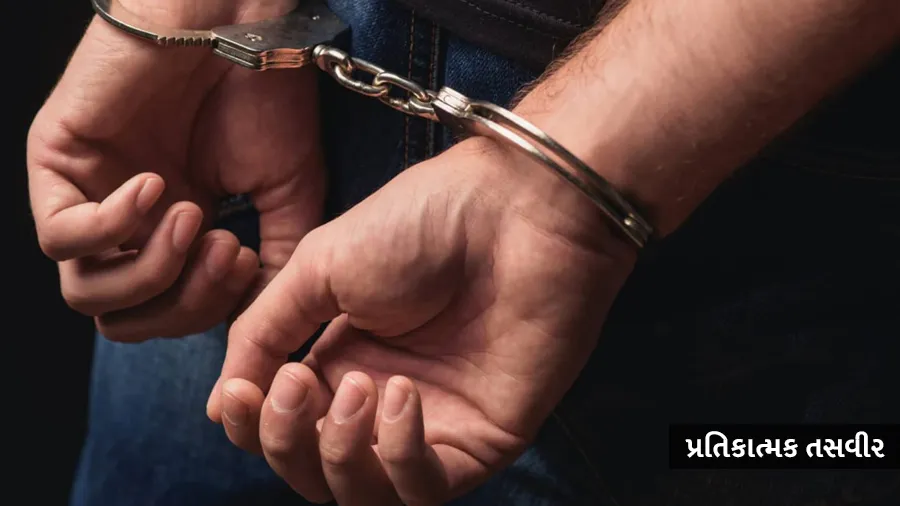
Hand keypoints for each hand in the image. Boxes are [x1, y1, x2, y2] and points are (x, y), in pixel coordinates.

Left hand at [26, 0, 323, 339]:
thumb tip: (260, 318)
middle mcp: (126, 224)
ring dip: (152, 270)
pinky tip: (157, 184)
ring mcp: (87, 194)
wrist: (241, 24)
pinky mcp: (55, 161)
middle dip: (182, 303)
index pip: (166, 316)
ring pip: (86, 293)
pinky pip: (60, 236)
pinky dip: (114, 226)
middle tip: (227, 250)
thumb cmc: (264, 98)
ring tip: (194, 215)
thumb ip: (276, 263)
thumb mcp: (287, 197)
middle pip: (122, 320)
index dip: (207, 309)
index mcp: (174, 236)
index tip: (249, 260)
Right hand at [207, 138, 637, 504]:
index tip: (241, 392)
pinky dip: (398, 455)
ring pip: (360, 493)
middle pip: (311, 467)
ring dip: (337, 451)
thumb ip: (262, 334)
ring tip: (355, 386)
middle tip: (292, 385)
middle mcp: (380, 400)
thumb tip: (220, 405)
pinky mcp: (481, 441)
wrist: (515, 211)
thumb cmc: (421, 222)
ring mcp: (432, 424)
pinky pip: (424, 489)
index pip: (280, 424)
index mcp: (339, 358)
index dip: (251, 422)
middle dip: (285, 440)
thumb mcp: (319, 267)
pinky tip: (400, 395)